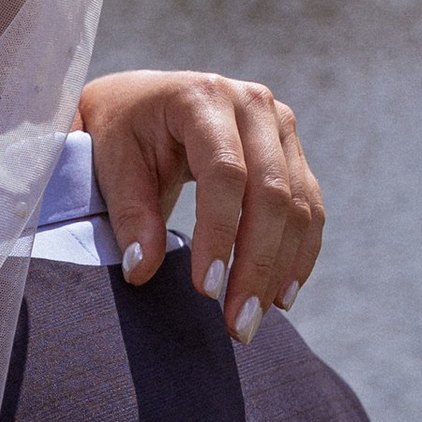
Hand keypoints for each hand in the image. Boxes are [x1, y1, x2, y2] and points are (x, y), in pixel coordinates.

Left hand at [77, 67, 322, 337]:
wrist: (143, 102)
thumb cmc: (121, 133)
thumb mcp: (112, 165)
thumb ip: (129, 215)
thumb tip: (142, 271)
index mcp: (202, 97)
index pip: (225, 173)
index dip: (219, 234)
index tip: (205, 290)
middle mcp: (253, 104)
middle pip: (271, 192)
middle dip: (257, 264)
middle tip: (237, 324)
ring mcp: (280, 126)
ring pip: (297, 205)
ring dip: (280, 268)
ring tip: (252, 320)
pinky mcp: (292, 152)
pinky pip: (309, 208)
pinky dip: (298, 255)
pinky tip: (281, 296)